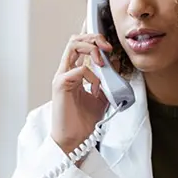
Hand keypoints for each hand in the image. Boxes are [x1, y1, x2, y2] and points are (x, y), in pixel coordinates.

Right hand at [50, 31, 111, 154]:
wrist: (77, 139)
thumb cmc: (85, 120)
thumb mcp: (103, 95)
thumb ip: (108, 79)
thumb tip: (117, 62)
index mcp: (74, 72)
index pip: (80, 45)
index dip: (92, 37)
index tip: (109, 44)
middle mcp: (66, 71)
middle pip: (75, 39)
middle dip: (94, 38)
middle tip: (108, 47)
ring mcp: (62, 76)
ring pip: (73, 46)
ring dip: (92, 49)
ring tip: (102, 61)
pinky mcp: (61, 84)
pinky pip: (78, 70)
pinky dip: (92, 76)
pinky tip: (97, 88)